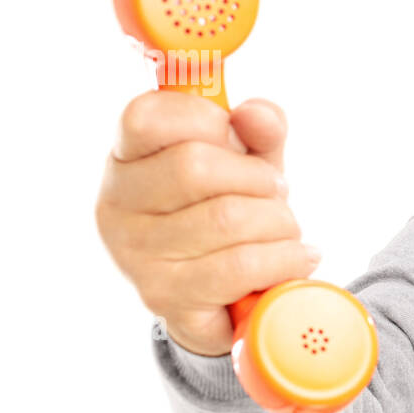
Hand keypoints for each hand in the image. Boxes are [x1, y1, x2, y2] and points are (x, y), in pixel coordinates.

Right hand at [95, 90, 320, 355]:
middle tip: (276, 193)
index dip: (207, 120)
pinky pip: (239, 268)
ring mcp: (136, 256)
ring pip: (226, 219)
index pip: (147, 117)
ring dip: (279, 223)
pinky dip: (284, 260)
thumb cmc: (232, 210)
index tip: (235, 138)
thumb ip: (259, 129)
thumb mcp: (249, 160)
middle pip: (195, 168)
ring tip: (286, 231)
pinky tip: (295, 258)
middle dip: (258, 179)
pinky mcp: (166, 298)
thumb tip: (256, 114)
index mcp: (127, 158)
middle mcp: (117, 206)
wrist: (227, 294)